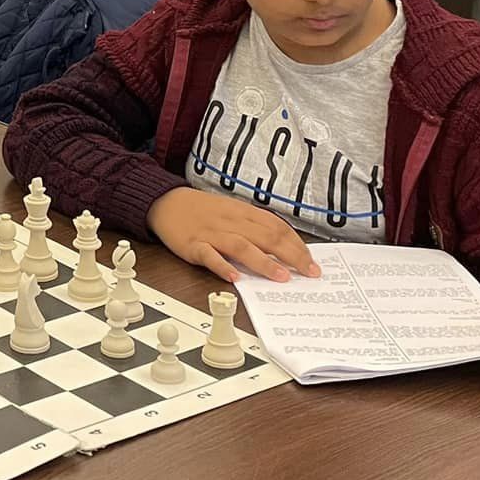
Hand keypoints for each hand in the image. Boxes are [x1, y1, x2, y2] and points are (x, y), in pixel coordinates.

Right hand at [147, 186, 320, 282]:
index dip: (297, 245)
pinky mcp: (194, 245)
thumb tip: (283, 246)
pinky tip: (234, 277)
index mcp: (244, 213)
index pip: (278, 227)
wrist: (166, 202)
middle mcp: (232, 222)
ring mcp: (212, 234)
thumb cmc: (203, 210)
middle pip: (266, 237)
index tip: (312, 262)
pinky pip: (210, 256)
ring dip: (264, 262)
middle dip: (292, 256)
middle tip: (309, 273)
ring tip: (282, 277)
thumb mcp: (233, 211)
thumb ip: (255, 227)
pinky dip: (223, 266)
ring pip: (242, 246)